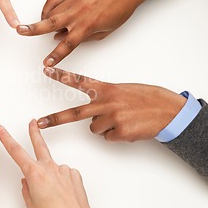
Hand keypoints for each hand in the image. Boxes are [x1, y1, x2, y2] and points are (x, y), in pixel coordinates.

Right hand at [0, 120, 97, 207]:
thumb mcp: (31, 204)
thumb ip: (26, 188)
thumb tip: (27, 181)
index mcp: (35, 174)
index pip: (16, 152)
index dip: (7, 139)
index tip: (2, 130)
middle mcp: (49, 168)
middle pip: (39, 145)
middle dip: (34, 132)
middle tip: (32, 123)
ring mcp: (63, 169)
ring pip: (52, 168)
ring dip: (50, 177)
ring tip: (53, 195)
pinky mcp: (74, 174)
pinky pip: (64, 175)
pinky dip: (62, 182)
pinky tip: (63, 194)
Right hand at [16, 0, 155, 65]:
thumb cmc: (119, 9)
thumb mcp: (104, 30)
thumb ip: (82, 37)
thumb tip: (60, 37)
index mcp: (88, 26)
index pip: (67, 44)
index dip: (56, 56)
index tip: (46, 63)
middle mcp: (79, 12)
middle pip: (51, 23)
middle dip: (33, 29)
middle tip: (20, 31)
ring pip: (51, 12)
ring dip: (44, 21)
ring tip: (40, 25)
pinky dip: (47, 8)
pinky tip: (46, 13)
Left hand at [37, 67, 186, 141]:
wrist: (169, 111)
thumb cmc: (146, 99)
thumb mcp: (123, 91)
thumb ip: (105, 98)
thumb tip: (93, 116)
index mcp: (106, 89)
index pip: (79, 81)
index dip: (61, 76)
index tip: (46, 70)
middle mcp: (106, 103)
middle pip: (74, 113)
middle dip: (55, 119)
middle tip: (39, 123)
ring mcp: (112, 118)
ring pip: (94, 129)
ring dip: (104, 127)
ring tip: (122, 119)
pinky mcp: (120, 132)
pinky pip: (108, 138)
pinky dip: (116, 136)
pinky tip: (129, 128)